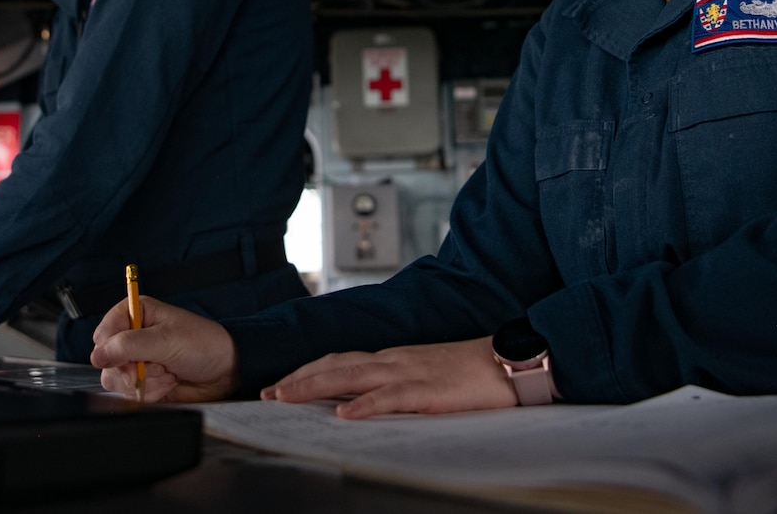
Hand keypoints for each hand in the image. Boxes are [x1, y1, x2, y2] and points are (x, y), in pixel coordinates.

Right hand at [90, 296, 238, 402]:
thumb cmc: (204, 344)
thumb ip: (129, 345)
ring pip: (115, 380)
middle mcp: (132, 337)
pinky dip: (150, 392)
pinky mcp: (143, 382)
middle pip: (105, 360)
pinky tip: (168, 383)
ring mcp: (137, 362)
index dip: (111, 347)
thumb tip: (98, 355)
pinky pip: (130, 394)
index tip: (130, 356)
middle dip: (131, 369)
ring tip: (167, 373)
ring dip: (144, 381)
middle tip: (155, 365)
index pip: (104, 331)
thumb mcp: (166, 339)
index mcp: (136, 314)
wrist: (225, 371)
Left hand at [262, 337, 515, 418]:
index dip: (308, 372)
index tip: (280, 384)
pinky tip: (344, 416)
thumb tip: (365, 404)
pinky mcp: (428, 390)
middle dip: (298, 379)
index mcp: (394, 359)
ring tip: (287, 397)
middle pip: (336, 365)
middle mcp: (394, 361)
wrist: (508, 360)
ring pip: (352, 376)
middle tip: (267, 393)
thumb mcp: (425, 376)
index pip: (340, 361)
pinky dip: (364, 406)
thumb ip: (396, 386)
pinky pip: (390, 397)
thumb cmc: (471, 373)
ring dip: (315, 386)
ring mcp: (409, 373)